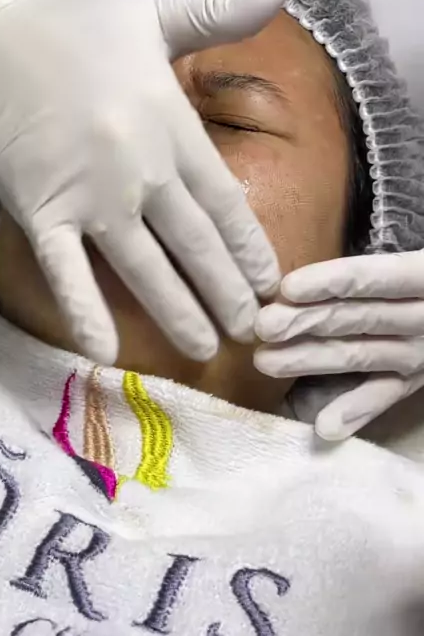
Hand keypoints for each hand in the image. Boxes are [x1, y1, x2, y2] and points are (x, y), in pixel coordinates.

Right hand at [0, 0, 291, 363]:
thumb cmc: (79, 27)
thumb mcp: (157, 17)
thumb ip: (224, 16)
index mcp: (173, 125)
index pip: (226, 201)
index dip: (252, 248)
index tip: (271, 284)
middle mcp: (140, 168)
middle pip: (196, 245)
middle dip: (226, 293)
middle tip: (250, 332)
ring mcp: (89, 194)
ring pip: (143, 267)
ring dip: (176, 312)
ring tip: (203, 349)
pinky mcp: (40, 209)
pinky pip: (65, 270)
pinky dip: (84, 310)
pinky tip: (106, 349)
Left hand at [254, 251, 423, 439]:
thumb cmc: (423, 270)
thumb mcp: (418, 254)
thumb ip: (383, 255)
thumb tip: (323, 240)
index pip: (375, 278)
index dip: (332, 282)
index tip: (287, 288)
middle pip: (357, 318)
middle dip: (305, 322)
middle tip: (260, 325)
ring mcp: (420, 354)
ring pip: (359, 355)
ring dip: (311, 361)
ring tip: (266, 363)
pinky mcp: (414, 380)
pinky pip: (384, 398)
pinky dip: (354, 412)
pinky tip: (321, 428)